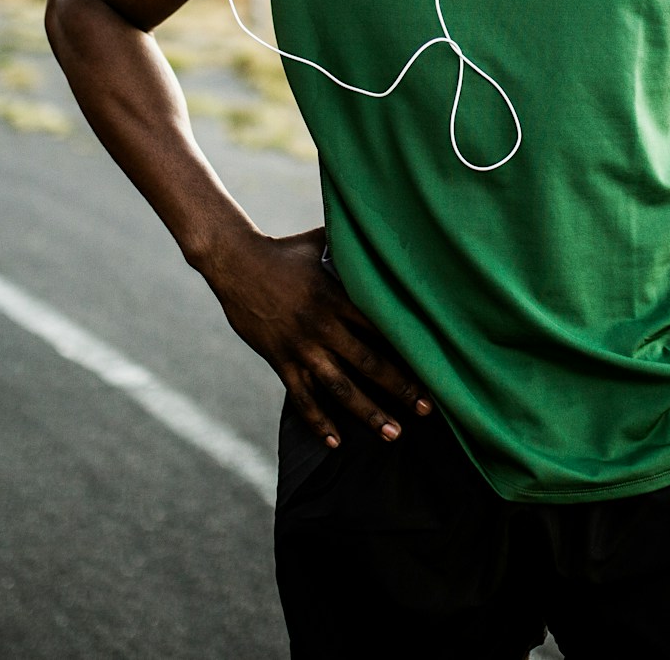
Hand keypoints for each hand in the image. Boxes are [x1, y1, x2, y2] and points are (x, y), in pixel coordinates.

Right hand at [199, 226, 431, 447]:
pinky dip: (318, 421)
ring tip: (392, 433)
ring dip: (367, 412)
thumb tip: (384, 228)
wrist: (235, 262)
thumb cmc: (285, 250)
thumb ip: (352, 245)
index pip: (382, 327)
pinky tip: (336, 442)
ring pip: (338, 387)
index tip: (434, 365)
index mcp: (337, 296)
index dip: (410, 347)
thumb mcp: (321, 242)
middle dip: (400, 387)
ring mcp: (299, 346)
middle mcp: (322, 325)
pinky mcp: (279, 360)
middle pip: (368, 362)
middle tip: (427, 409)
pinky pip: (301, 397)